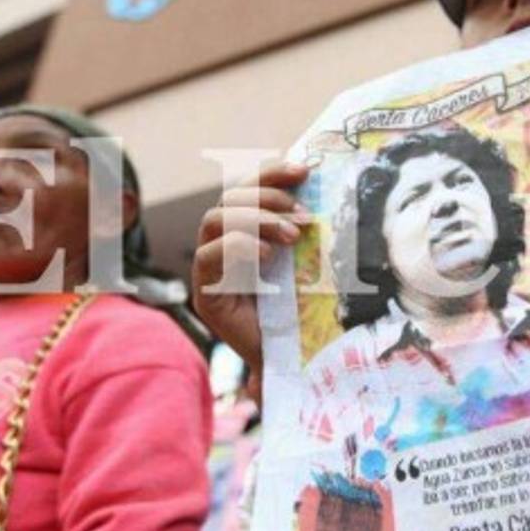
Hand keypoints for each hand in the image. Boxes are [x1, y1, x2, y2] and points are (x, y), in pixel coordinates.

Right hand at [192, 162, 309, 375]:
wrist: (294, 360)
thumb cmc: (305, 309)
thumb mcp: (310, 260)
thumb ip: (307, 228)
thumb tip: (323, 185)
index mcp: (247, 229)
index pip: (249, 188)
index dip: (272, 173)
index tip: (305, 170)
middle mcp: (223, 243)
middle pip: (229, 198)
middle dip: (267, 198)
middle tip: (303, 216)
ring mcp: (211, 268)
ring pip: (214, 220)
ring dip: (255, 219)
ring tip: (292, 236)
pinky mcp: (206, 294)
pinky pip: (208, 257)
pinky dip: (237, 246)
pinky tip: (266, 256)